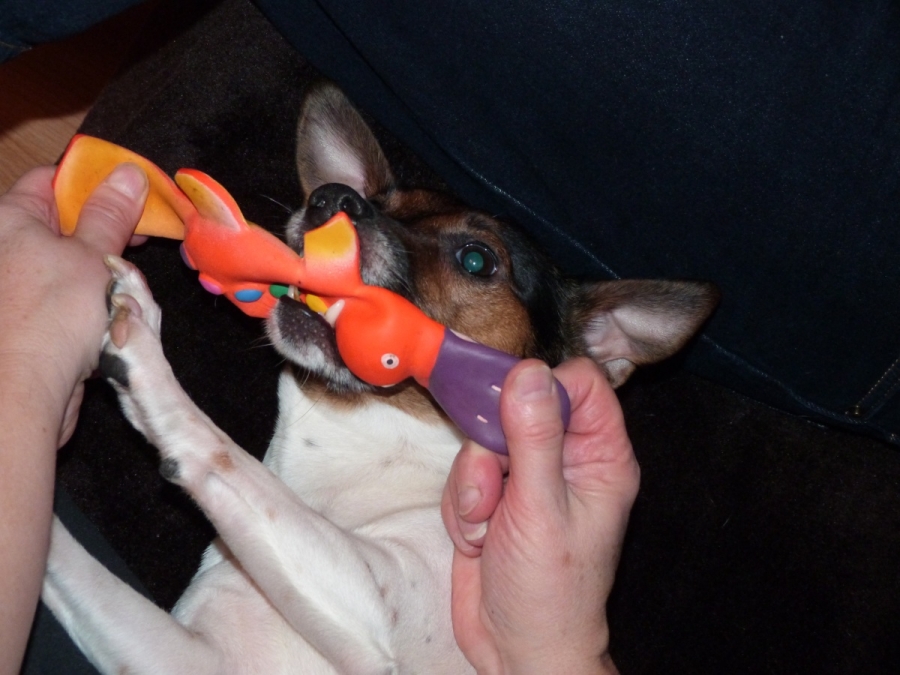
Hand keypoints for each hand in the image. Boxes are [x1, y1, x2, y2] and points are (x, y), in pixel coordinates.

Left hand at [0, 163, 147, 445]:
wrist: (22, 391)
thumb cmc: (50, 316)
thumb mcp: (93, 255)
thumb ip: (111, 214)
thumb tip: (129, 173)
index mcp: (8, 219)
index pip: (52, 182)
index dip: (94, 183)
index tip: (132, 193)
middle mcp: (5, 249)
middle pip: (63, 223)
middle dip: (106, 232)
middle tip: (140, 239)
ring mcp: (17, 286)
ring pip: (72, 264)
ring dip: (105, 272)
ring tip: (127, 285)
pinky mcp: (29, 320)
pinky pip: (70, 298)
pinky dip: (94, 301)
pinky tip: (112, 313)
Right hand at [441, 358, 638, 674]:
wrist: (516, 648)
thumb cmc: (550, 591)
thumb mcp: (541, 510)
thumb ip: (534, 439)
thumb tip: (528, 373)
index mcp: (599, 456)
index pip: (579, 384)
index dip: (543, 386)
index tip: (509, 407)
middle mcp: (564, 459)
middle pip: (519, 404)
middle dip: (493, 444)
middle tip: (494, 481)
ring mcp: (525, 476)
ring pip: (483, 439)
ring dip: (473, 483)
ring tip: (486, 524)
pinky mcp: (492, 494)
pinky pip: (464, 471)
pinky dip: (461, 503)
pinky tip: (476, 536)